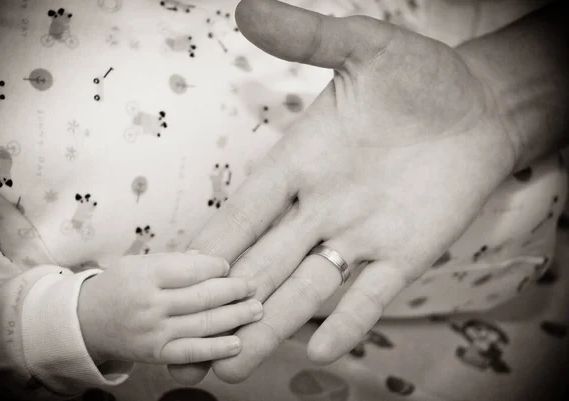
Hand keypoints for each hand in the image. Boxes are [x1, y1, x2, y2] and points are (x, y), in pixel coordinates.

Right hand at [77, 252, 261, 364]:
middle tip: (253, 286)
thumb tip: (212, 261)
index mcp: (145, 274)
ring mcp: (153, 332)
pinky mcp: (156, 354)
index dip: (217, 267)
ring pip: (203, 323)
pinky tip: (237, 343)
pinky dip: (217, 349)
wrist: (86, 321)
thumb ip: (176, 262)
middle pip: (203, 297)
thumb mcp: (141, 263)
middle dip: (234, 290)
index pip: (192, 269)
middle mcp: (150, 304)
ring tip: (256, 309)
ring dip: (235, 317)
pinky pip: (192, 352)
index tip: (229, 266)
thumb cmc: (120, 285)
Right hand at [169, 0, 516, 383]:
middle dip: (228, 303)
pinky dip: (349, 319)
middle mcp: (321, 207)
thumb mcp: (361, 48)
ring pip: (307, 287)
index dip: (213, 245)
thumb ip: (306, 37)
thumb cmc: (420, 74)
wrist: (481, 103)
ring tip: (235, 363)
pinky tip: (323, 349)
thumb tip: (245, 9)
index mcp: (300, 163)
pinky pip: (370, 293)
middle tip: (188, 346)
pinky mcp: (405, 252)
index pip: (244, 212)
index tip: (178, 278)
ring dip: (273, 324)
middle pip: (263, 263)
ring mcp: (362, 235)